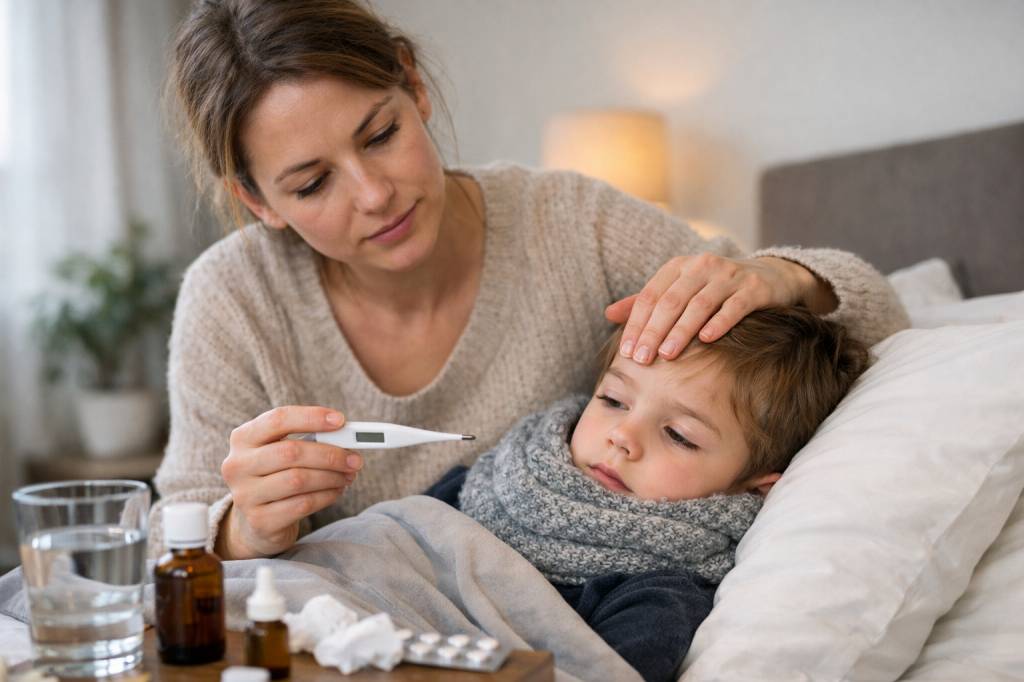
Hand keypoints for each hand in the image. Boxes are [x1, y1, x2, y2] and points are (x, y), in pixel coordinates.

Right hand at [215, 406, 362, 558]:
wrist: (256, 522)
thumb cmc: (277, 476)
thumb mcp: (285, 452)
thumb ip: (310, 440)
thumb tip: (349, 438)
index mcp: (243, 438)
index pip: (278, 419)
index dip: (311, 417)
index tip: (341, 420)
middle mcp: (237, 465)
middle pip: (291, 452)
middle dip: (329, 454)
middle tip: (355, 459)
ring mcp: (245, 495)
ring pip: (298, 480)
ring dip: (332, 477)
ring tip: (348, 476)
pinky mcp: (259, 521)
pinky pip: (302, 504)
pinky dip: (327, 496)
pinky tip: (336, 491)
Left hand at [605, 254, 836, 363]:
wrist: (770, 277)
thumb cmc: (716, 289)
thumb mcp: (680, 290)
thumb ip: (646, 301)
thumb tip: (609, 314)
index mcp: (678, 267)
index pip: (650, 296)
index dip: (636, 324)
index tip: (626, 352)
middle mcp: (701, 266)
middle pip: (671, 301)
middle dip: (654, 332)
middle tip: (642, 360)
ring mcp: (729, 275)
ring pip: (699, 304)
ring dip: (682, 330)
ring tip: (668, 354)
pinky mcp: (754, 287)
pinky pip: (734, 306)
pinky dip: (720, 322)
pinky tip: (707, 339)